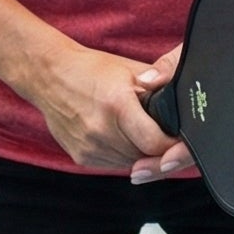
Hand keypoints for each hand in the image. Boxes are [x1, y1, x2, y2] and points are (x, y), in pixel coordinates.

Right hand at [25, 37, 183, 171]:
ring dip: (139, 152)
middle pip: (144, 155)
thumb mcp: (131, 71)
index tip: (179, 137)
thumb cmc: (93, 70)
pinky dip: (122, 154)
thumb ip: (159, 88)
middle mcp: (101, 130)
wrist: (50, 76)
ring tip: (139, 131)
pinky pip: (112, 164)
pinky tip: (120, 135)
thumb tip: (183, 103)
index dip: (171, 143)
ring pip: (129, 162)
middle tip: (163, 133)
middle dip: (157, 148)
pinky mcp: (80, 157)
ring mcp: (88, 146)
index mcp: (117, 105)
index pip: (155, 143)